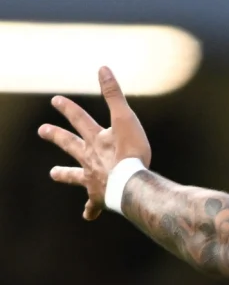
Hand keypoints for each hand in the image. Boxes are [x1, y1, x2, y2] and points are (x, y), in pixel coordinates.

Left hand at [38, 67, 151, 219]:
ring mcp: (93, 178)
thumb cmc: (132, 153)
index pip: (79, 119)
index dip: (68, 108)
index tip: (55, 101)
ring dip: (65, 174)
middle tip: (42, 130)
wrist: (131, 185)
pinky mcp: (100, 197)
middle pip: (70, 145)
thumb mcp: (125, 119)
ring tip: (53, 173)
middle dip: (56, 137)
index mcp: (96, 140)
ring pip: (75, 175)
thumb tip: (102, 68)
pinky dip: (90, 209)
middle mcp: (90, 158)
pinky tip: (87, 216)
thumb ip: (114, 94)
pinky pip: (94, 205)